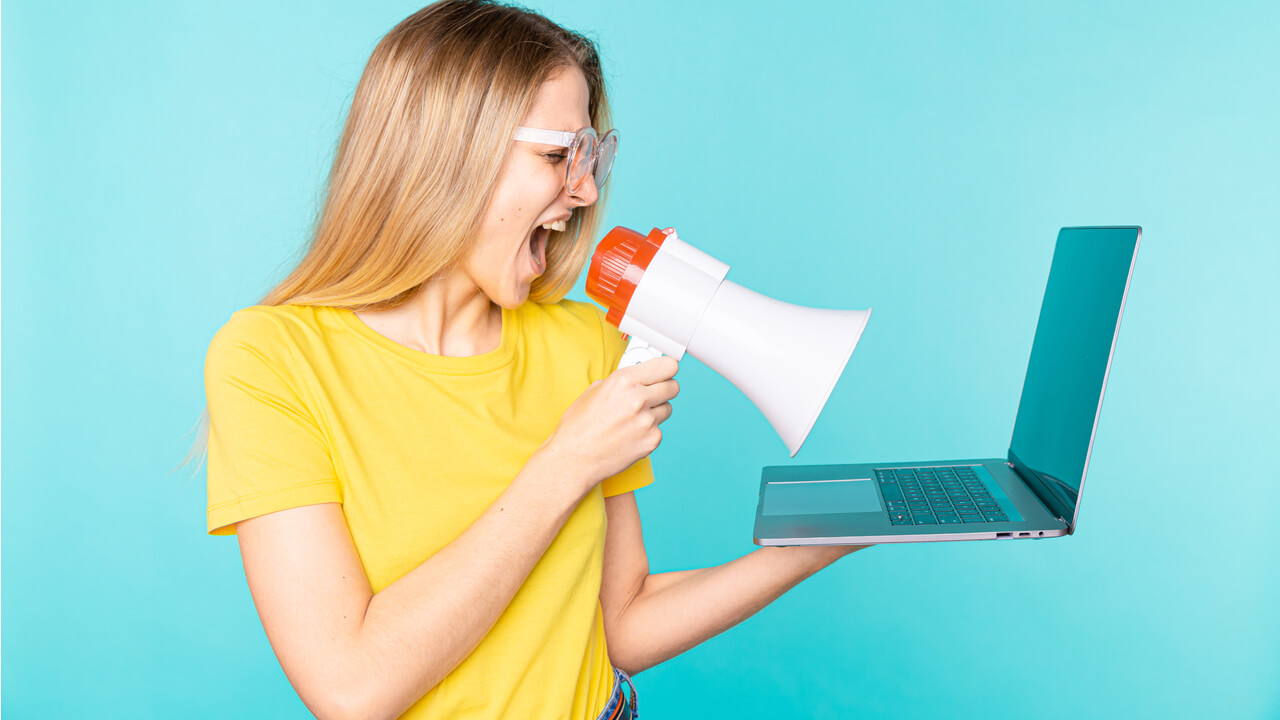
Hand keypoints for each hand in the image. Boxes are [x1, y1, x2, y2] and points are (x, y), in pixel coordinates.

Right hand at [539, 355, 679, 496]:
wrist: (574, 458)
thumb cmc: (579, 425)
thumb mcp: (595, 390)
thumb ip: (622, 381)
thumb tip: (640, 376)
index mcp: (624, 381)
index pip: (668, 366)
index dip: (666, 369)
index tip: (664, 372)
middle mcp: (639, 399)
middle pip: (674, 386)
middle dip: (664, 389)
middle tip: (652, 394)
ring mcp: (647, 422)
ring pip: (668, 408)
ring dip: (656, 411)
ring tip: (633, 418)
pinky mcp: (652, 441)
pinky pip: (659, 430)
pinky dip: (648, 431)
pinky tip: (629, 435)